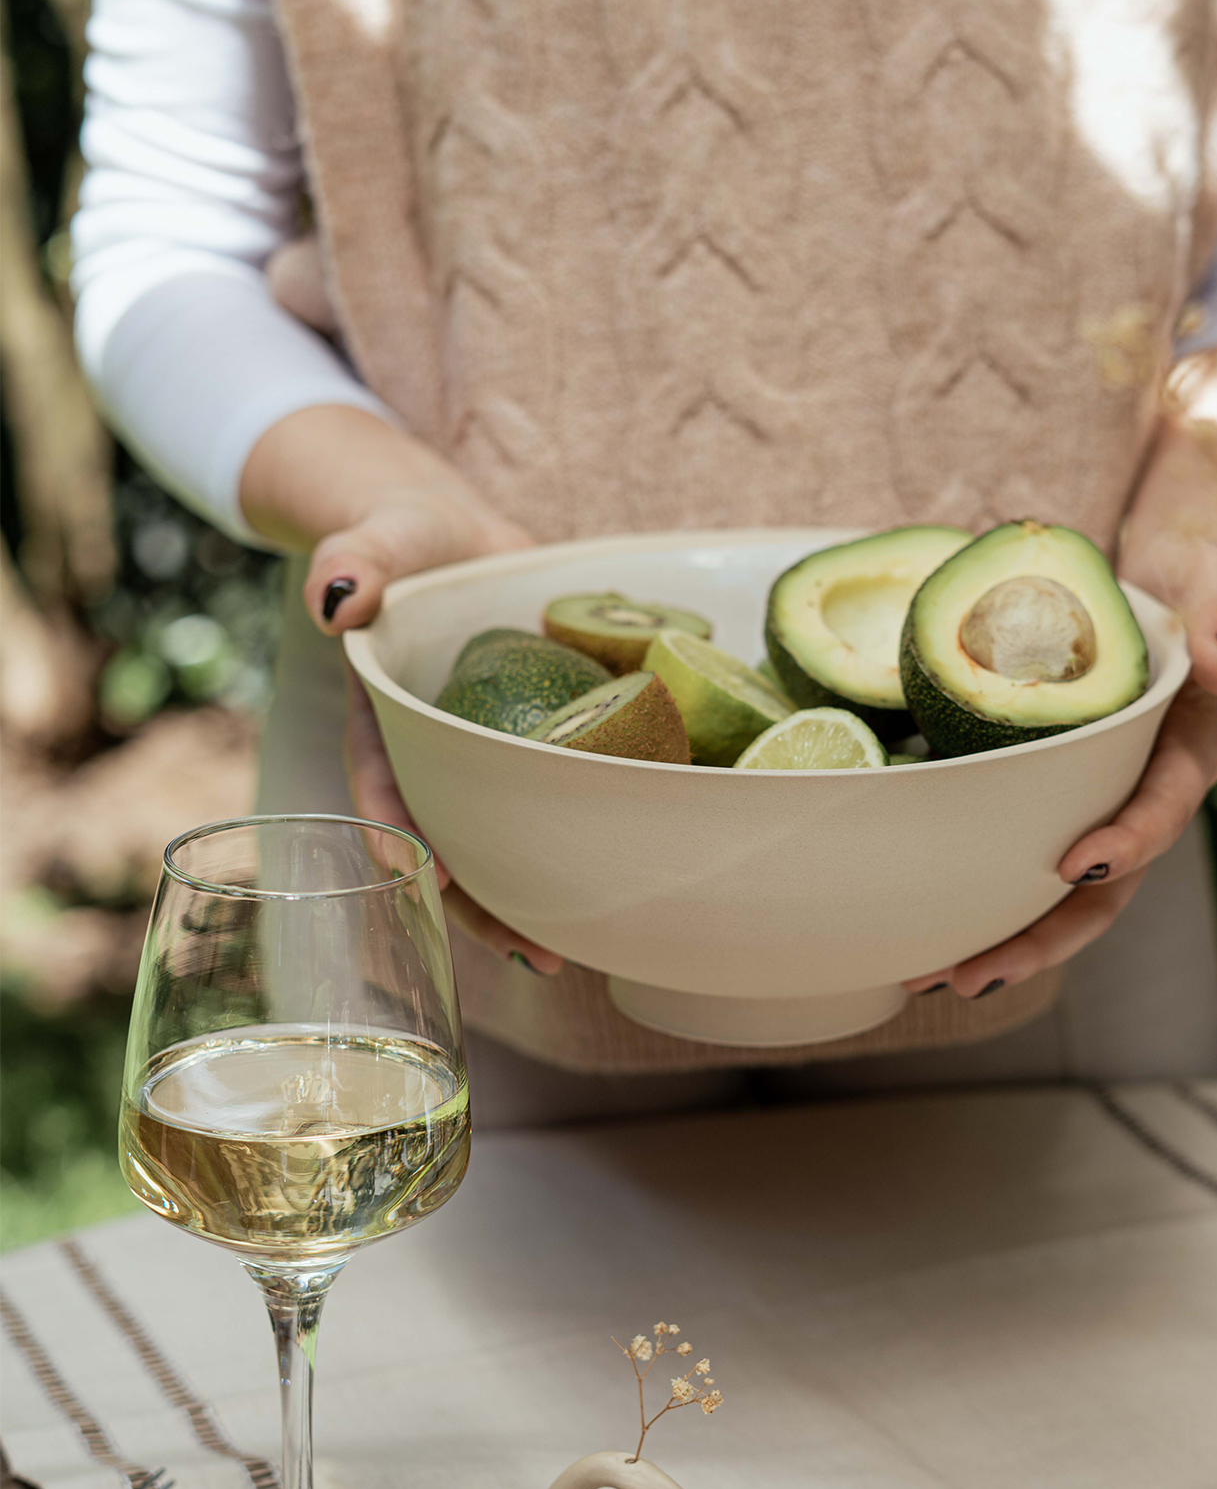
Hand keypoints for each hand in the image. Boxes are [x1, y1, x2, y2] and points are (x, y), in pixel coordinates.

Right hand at [242, 405, 566, 973]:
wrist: (452, 536)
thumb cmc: (402, 534)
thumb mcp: (376, 538)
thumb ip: (351, 559)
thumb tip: (332, 599)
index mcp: (382, 717)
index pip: (381, 784)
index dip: (398, 834)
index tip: (428, 879)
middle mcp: (429, 751)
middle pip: (448, 840)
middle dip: (483, 906)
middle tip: (536, 954)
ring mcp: (479, 754)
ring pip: (498, 838)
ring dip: (528, 896)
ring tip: (572, 951)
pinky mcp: (528, 743)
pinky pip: (544, 800)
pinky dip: (570, 841)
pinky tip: (611, 883)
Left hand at [904, 341, 1216, 998]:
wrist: (1168, 584)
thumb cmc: (1189, 585)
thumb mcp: (1212, 587)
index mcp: (1184, 760)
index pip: (1160, 812)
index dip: (1125, 843)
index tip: (1073, 862)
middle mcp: (1140, 798)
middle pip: (1098, 890)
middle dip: (1036, 938)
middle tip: (967, 973)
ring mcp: (1096, 806)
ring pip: (1053, 894)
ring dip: (994, 937)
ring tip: (923, 974)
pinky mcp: (1054, 798)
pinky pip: (1018, 856)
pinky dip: (977, 892)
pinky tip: (918, 922)